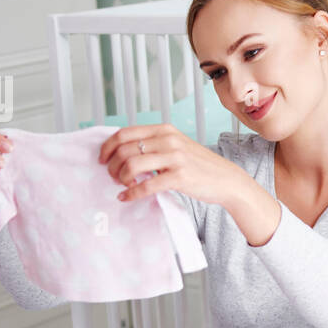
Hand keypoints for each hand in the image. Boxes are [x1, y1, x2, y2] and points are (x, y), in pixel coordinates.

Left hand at [98, 123, 243, 207]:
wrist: (226, 179)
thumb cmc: (198, 166)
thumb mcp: (176, 146)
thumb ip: (154, 145)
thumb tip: (123, 152)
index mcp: (164, 130)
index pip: (125, 133)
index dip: (108, 147)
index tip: (102, 159)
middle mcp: (168, 140)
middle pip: (125, 149)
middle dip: (112, 165)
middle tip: (111, 177)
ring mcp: (175, 158)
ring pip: (132, 165)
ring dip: (120, 178)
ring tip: (121, 185)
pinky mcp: (180, 176)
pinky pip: (146, 185)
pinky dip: (131, 193)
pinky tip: (126, 198)